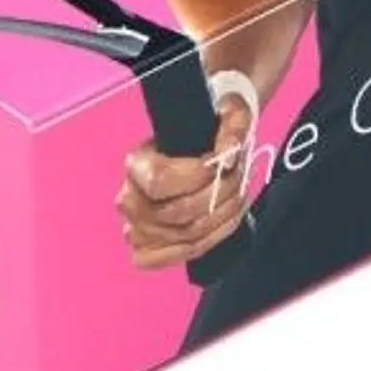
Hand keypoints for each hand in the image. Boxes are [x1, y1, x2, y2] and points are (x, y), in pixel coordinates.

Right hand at [115, 97, 252, 269]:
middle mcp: (129, 199)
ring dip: (222, 218)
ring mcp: (136, 229)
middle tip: (240, 178)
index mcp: (136, 164)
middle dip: (219, 196)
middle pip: (177, 213)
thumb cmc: (207, 134)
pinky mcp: (147, 251)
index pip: (159, 181)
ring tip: (239, 197)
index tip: (221, 164)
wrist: (198, 155)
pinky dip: (209, 242)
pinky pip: (177, 257)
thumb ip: (233, 127)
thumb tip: (228, 154)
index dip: (196, 176)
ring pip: (185, 236)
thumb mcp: (227, 113)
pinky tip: (224, 222)